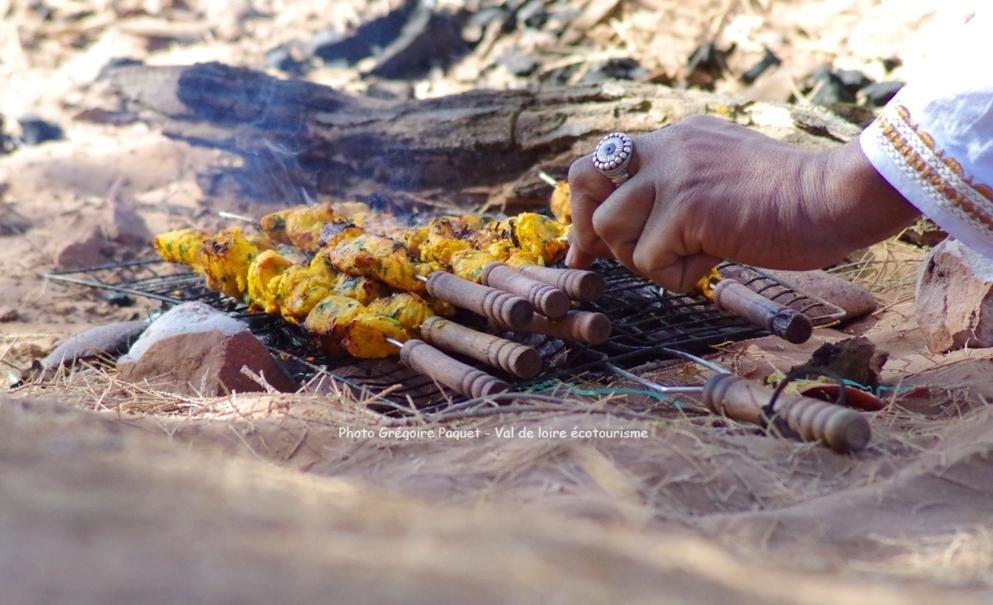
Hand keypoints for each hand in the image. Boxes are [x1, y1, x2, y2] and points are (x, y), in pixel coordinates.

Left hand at [566, 115, 918, 291]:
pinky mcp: (686, 209)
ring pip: (610, 227)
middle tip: (604, 257)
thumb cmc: (793, 202)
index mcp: (677, 138)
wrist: (835, 199)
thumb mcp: (724, 176)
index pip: (602, 160)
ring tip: (691, 257)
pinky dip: (677, 277)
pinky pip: (649, 260)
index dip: (586, 203)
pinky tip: (713, 262)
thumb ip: (682, 187)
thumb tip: (638, 227)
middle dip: (588, 227)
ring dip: (642, 258)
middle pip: (583, 179)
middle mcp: (668, 147)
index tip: (589, 243)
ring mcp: (674, 175)